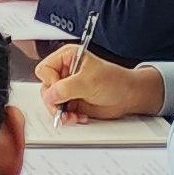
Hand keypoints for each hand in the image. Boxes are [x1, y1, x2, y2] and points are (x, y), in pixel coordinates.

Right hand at [35, 45, 164, 118]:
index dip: (50, 82)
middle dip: (54, 101)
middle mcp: (66, 72)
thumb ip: (65, 88)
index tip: (60, 91)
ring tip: (72, 116)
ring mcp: (68, 88)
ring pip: (51, 102)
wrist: (129, 96)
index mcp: (68, 57)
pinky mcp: (72, 101)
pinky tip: (78, 116)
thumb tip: (49, 95)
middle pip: (46, 87)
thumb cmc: (115, 81)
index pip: (45, 69)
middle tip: (63, 108)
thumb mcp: (88, 81)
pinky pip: (61, 111)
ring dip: (61, 112)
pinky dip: (68, 117)